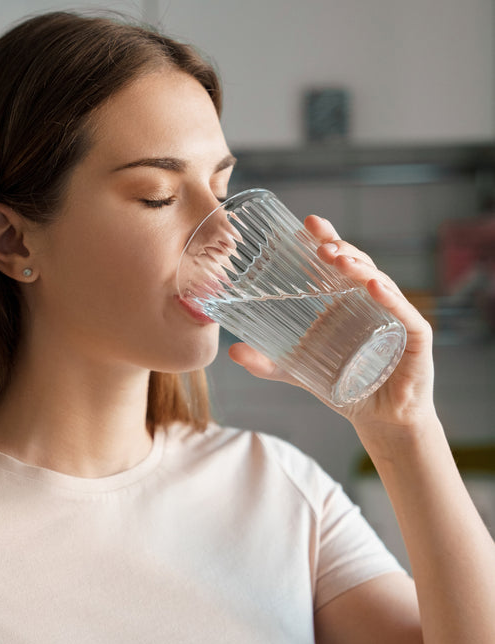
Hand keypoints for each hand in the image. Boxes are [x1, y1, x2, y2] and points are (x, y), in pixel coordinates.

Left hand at [228, 215, 436, 431]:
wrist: (379, 418)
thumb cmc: (343, 385)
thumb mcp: (296, 371)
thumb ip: (266, 362)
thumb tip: (232, 351)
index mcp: (345, 301)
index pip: (337, 263)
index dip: (325, 240)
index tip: (307, 223)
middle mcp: (371, 302)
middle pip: (358, 265)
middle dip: (340, 249)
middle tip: (319, 243)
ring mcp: (395, 316)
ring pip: (380, 282)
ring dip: (360, 268)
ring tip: (339, 259)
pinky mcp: (414, 338)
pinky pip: (404, 313)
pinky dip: (390, 298)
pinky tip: (374, 286)